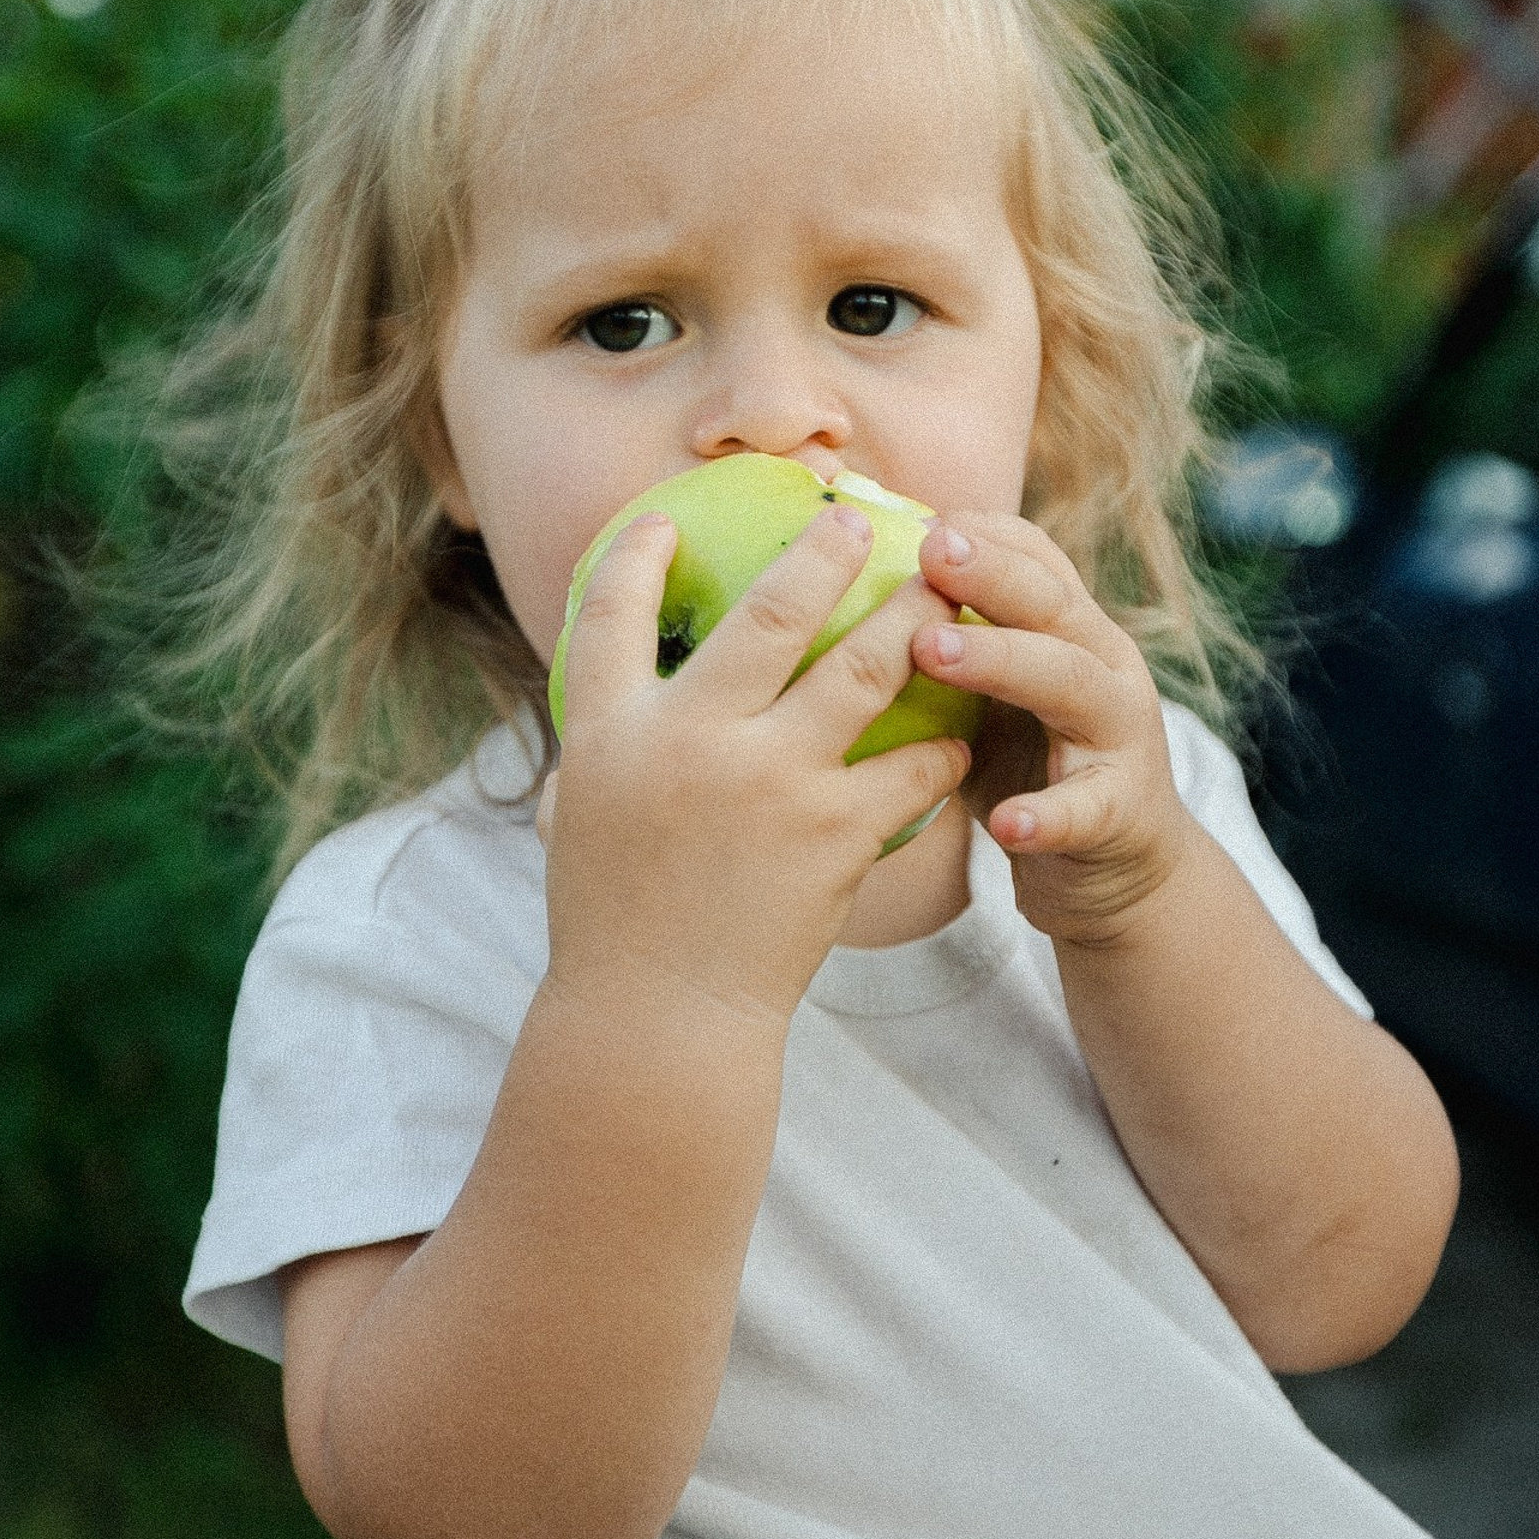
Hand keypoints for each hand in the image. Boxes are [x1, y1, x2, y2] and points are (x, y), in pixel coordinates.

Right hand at [540, 505, 971, 1025]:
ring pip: (863, 667)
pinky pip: (910, 765)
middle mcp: (688, 738)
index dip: (638, 556)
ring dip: (908, 618)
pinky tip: (958, 731)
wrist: (659, 1019)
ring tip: (941, 590)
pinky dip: (939, 742)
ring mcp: (768, 779)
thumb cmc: (615, 924)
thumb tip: (619, 693)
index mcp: (608, 732)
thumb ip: (600, 750)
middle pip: (770, 609)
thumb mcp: (580, 819)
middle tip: (855, 520)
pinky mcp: (834, 831)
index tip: (666, 521)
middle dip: (823, 551)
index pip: (611, 613)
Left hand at [909, 514, 1195, 944]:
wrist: (1117, 864)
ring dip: (1002, 661)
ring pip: (1070, 684)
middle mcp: (1104, 666)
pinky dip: (1047, 815)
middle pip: (1052, 605)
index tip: (915, 514)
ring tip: (932, 649)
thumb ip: (947, 641)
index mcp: (1070, 630)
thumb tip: (842, 586)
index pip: (1036, 559)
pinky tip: (1006, 823)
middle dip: (990, 573)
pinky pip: (1085, 810)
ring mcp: (1120, 738)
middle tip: (927, 552)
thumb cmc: (1031, 763)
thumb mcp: (992, 692)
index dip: (981, 533)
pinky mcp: (1120, 813)